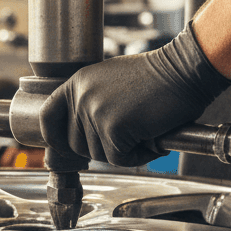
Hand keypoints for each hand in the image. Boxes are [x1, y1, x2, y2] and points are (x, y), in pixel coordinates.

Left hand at [39, 24, 230, 166]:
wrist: (182, 71)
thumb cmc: (156, 78)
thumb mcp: (110, 81)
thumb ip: (91, 101)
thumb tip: (81, 134)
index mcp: (76, 83)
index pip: (47, 117)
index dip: (54, 137)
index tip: (63, 146)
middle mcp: (80, 97)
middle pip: (76, 144)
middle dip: (102, 147)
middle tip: (129, 136)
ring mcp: (94, 112)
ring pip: (98, 155)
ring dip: (124, 152)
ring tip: (144, 133)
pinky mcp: (113, 128)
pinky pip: (118, 160)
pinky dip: (138, 157)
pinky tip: (152, 140)